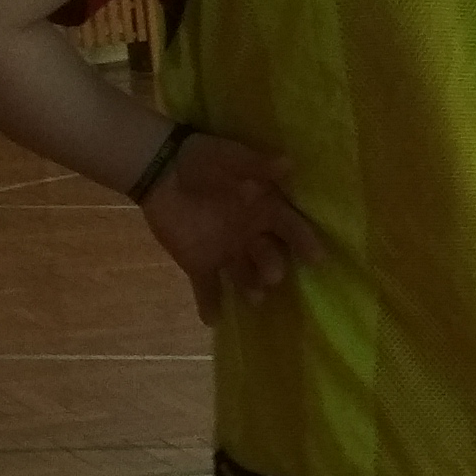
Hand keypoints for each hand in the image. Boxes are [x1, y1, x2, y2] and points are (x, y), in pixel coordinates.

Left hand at [139, 133, 320, 319]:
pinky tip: (213, 319)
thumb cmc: (201, 159)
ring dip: (250, 287)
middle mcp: (252, 235)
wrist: (159, 168)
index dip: (304, 241)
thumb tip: (288, 164)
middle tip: (272, 277)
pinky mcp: (199, 263)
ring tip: (254, 298)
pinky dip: (210, 304)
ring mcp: (227, 251)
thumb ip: (256, 165)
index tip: (316, 257)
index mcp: (265, 209)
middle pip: (269, 256)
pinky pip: (208, 287)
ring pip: (244, 274)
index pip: (291, 228)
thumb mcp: (230, 156)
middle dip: (272, 267)